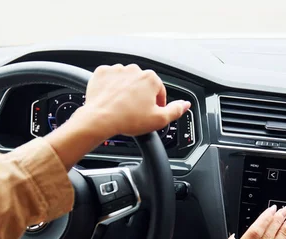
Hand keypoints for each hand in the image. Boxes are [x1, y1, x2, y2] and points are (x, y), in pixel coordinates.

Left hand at [46, 64, 190, 168]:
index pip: (159, 92)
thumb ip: (176, 111)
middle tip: (135, 112)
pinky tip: (111, 100)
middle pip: (142, 85)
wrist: (99, 119)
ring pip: (126, 81)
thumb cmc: (128, 119)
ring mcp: (117, 70)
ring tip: (122, 107)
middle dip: (140, 97)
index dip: (156, 105)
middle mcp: (134, 70)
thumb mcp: (159, 120)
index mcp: (151, 79)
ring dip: (126, 91)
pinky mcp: (101, 73)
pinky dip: (111, 88)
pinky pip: (109, 79)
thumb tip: (185, 104)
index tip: (150, 114)